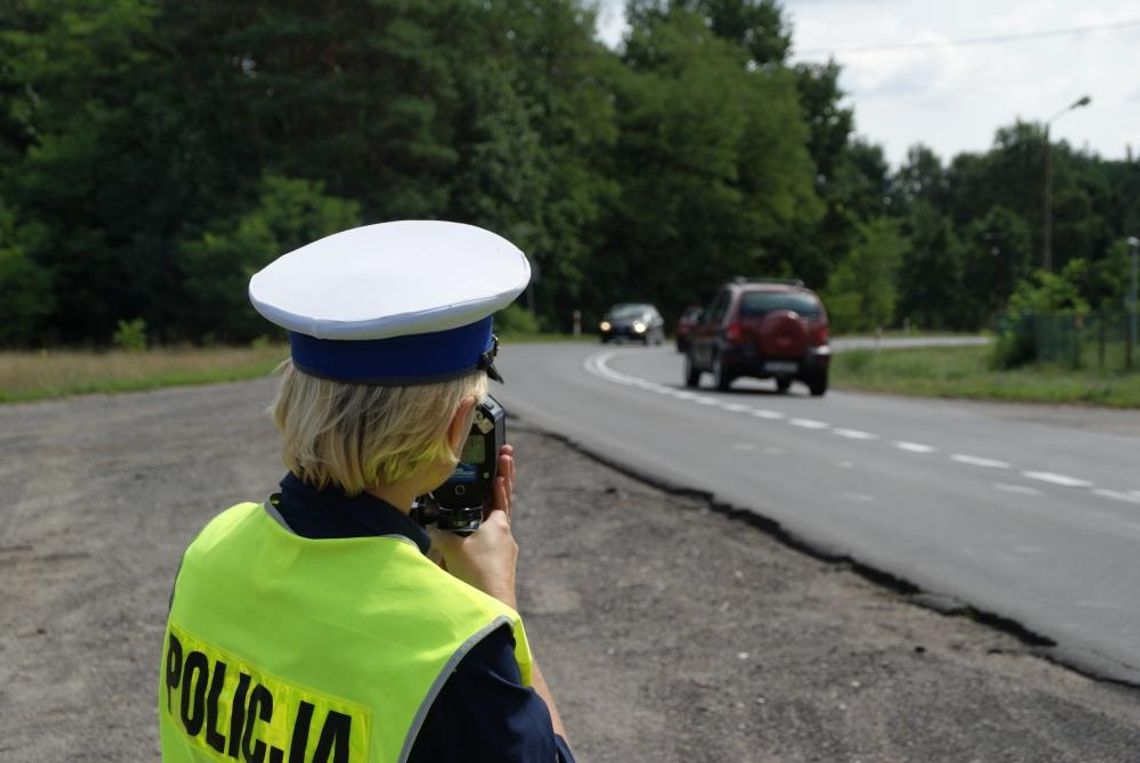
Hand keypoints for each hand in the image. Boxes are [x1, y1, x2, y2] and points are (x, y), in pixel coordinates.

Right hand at [431, 445, 517, 607]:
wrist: (493, 608)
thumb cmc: (477, 576)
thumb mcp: (452, 548)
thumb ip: (439, 533)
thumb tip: (428, 525)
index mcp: (499, 525)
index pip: (502, 492)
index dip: (502, 472)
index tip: (504, 454)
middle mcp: (506, 536)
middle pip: (503, 503)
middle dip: (502, 482)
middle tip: (505, 459)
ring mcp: (505, 552)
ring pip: (495, 526)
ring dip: (488, 512)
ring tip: (481, 502)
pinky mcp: (500, 567)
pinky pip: (489, 544)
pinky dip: (481, 535)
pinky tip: (470, 542)